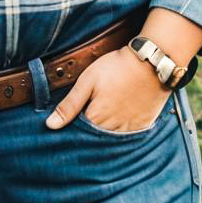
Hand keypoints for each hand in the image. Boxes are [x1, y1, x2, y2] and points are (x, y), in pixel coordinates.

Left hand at [45, 46, 168, 130]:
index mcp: (96, 119)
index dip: (73, 126)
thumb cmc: (116, 68)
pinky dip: (122, 131)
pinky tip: (120, 117)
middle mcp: (112, 131)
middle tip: (91, 110)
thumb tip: (50, 125)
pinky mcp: (143, 127)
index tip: (72, 118)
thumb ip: (69, 105)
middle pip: (95, 138)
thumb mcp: (88, 81)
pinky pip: (128, 137)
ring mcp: (130, 130)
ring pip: (111, 139)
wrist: (151, 63)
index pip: (78, 132)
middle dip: (89, 131)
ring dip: (105, 132)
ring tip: (106, 113)